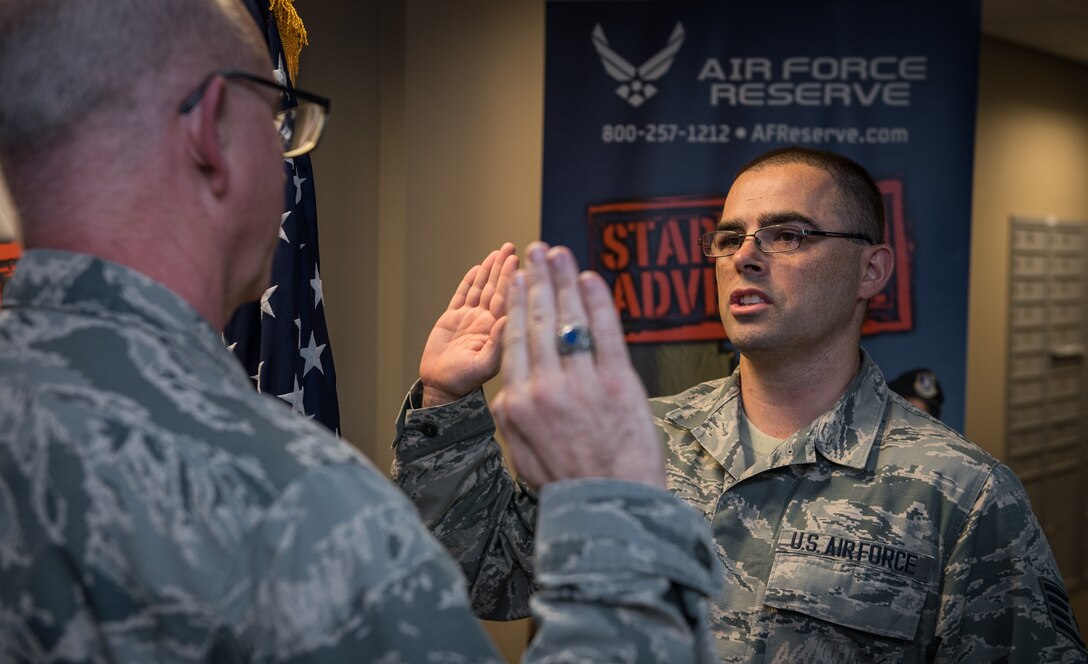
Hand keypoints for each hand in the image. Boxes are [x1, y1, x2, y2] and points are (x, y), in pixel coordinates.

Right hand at [420, 243, 518, 406]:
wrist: (441, 387)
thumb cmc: (464, 382)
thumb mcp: (483, 366)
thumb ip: (497, 344)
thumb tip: (509, 319)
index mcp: (497, 331)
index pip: (507, 300)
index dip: (511, 280)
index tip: (517, 262)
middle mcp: (487, 322)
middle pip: (496, 289)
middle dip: (503, 268)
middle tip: (510, 248)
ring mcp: (470, 318)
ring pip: (481, 289)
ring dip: (489, 270)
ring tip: (498, 252)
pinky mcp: (453, 318)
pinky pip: (462, 295)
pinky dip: (469, 281)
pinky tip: (478, 268)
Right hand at [492, 242, 664, 488]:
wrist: (611, 507)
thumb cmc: (567, 485)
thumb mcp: (521, 457)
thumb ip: (511, 421)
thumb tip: (509, 394)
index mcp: (517, 404)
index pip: (516, 341)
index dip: (518, 305)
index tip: (519, 281)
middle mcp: (545, 388)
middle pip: (540, 321)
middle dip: (538, 279)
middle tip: (536, 250)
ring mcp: (583, 383)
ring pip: (570, 320)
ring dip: (564, 280)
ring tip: (559, 253)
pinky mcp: (619, 384)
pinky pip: (605, 333)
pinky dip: (597, 302)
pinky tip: (590, 278)